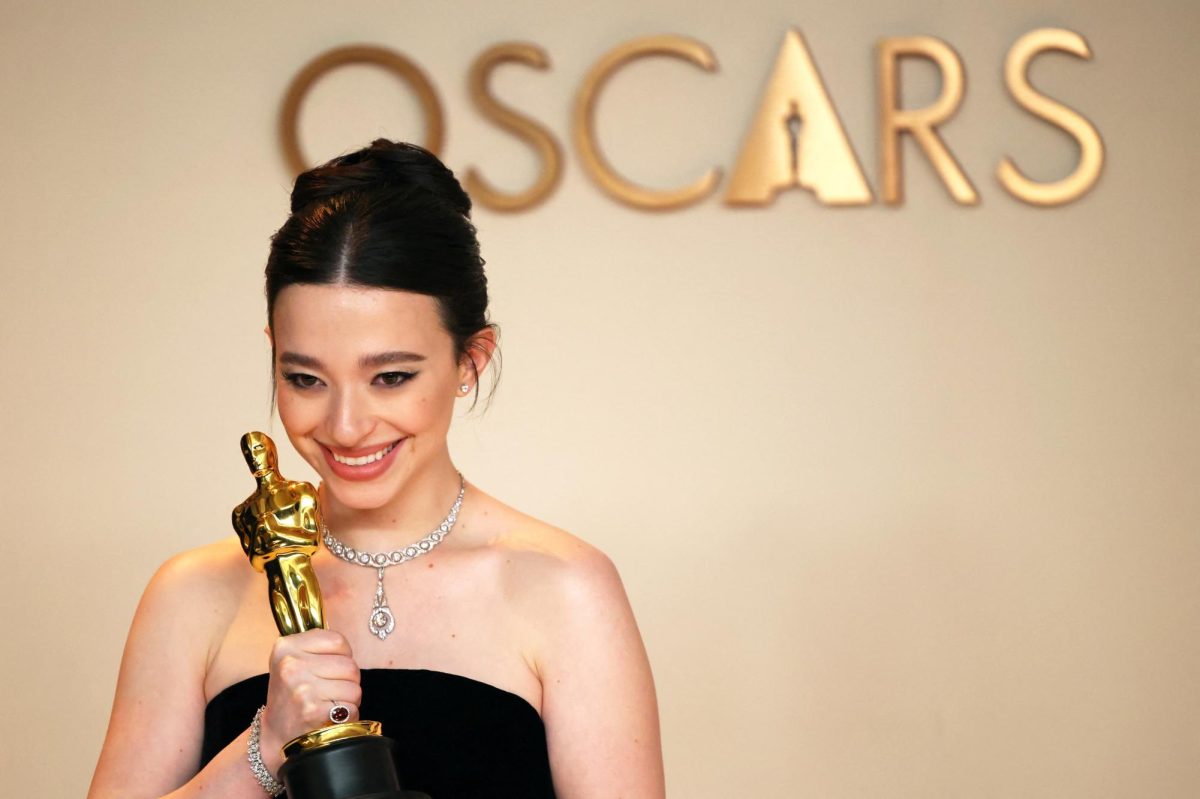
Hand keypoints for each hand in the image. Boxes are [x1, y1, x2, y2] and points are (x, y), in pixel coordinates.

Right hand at [258, 629, 361, 772]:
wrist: (274, 734)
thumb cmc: (291, 695)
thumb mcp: (292, 661)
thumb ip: (317, 647)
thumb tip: (347, 646)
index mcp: (286, 646)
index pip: (338, 641)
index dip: (343, 656)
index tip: (331, 668)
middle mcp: (291, 665)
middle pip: (350, 666)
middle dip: (348, 681)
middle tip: (331, 691)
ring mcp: (301, 688)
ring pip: (354, 688)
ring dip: (349, 700)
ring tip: (329, 704)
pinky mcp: (312, 711)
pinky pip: (350, 709)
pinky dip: (347, 716)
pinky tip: (330, 718)